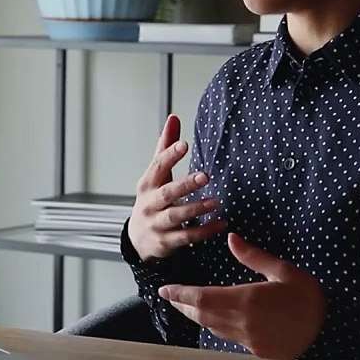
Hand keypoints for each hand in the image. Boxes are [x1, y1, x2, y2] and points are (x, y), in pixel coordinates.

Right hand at [127, 114, 226, 261]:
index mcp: (148, 183)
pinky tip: (221, 224)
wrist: (138, 239)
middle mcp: (150, 203)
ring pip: (176, 216)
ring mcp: (157, 224)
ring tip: (216, 202)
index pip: (157, 166)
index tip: (184, 145)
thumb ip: (165, 147)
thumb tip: (174, 118)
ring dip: (196, 209)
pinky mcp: (166, 242)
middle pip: (167, 193)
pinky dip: (204, 231)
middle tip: (205, 176)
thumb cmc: (152, 200)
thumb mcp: (156, 175)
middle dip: (185, 185)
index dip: (169, 154)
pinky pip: (187, 237)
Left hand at [159, 233, 326, 359]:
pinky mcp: (256, 350)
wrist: (329, 331)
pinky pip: (228, 337)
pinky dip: (216, 326)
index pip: (202, 298)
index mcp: (246, 300)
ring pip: (212, 328)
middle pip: (202, 315)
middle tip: (170, 297)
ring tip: (187, 306)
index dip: (180, 295)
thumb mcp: (284, 271)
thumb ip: (254, 257)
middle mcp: (241, 322)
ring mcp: (247, 339)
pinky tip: (216, 318)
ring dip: (197, 316)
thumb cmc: (309, 298)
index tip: (165, 290)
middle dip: (183, 306)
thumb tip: (231, 239)